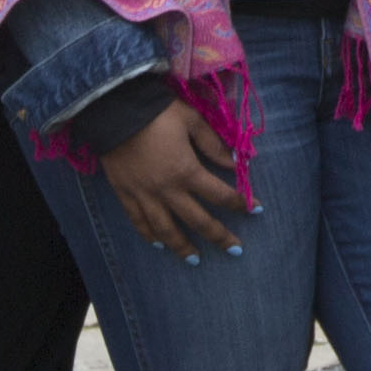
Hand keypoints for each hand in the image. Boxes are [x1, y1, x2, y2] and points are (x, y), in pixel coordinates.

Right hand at [97, 101, 245, 256]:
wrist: (114, 110)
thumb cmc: (157, 112)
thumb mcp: (191, 120)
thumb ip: (213, 144)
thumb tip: (235, 163)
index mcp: (187, 171)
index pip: (219, 194)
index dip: (240, 203)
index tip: (256, 210)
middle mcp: (167, 190)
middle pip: (197, 221)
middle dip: (219, 236)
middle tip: (235, 249)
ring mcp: (144, 196)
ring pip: (166, 230)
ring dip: (182, 247)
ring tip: (195, 260)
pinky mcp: (125, 195)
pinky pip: (138, 222)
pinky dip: (149, 235)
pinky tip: (158, 244)